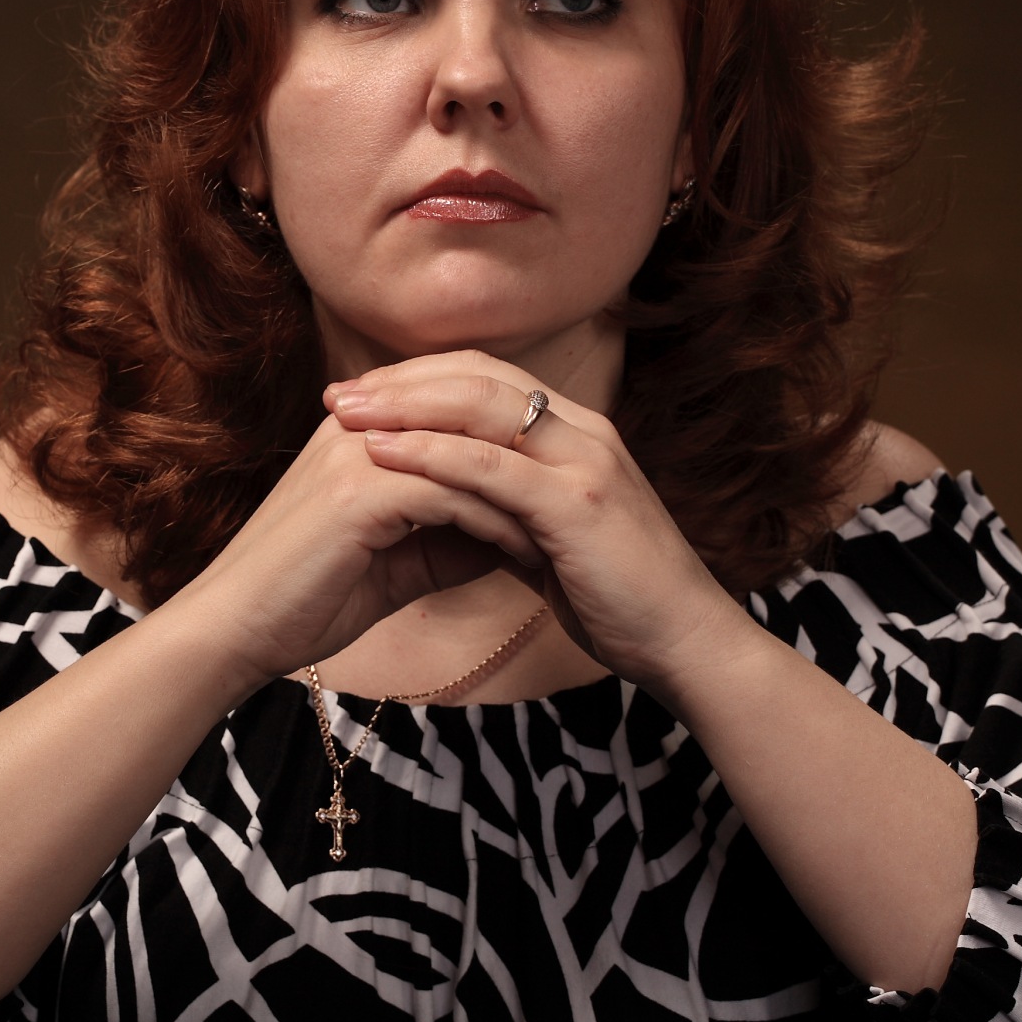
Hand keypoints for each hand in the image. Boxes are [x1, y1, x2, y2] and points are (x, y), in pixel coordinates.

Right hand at [163, 410, 546, 690]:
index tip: (566, 473)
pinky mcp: (359, 494)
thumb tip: (517, 527)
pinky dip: (495, 519)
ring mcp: (357, 454)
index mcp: (363, 427)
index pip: (454, 397)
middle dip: (530, 444)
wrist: (238, 630)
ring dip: (523, 483)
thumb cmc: (310, 598)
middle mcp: (359, 425)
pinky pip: (451, 491)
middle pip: (467, 404)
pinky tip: (531, 549)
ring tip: (570, 521)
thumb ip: (451, 532)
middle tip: (590, 482)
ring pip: (466, 446)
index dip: (513, 430)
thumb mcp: (397, 558)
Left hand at [324, 351, 752, 695]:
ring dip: (404, 407)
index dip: (421, 379)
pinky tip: (382, 453)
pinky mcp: (576, 504)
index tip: (361, 393)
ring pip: (480, 408)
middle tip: (336, 393)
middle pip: (478, 378)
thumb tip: (448, 501)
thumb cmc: (617, 598)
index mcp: (578, 434)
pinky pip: (490, 466)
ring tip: (344, 414)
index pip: (488, 379)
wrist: (685, 643)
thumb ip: (507, 509)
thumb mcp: (552, 538)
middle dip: (401, 382)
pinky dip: (430, 453)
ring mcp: (584, 462)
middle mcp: (584, 432)